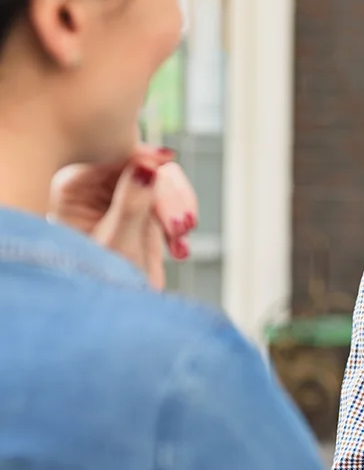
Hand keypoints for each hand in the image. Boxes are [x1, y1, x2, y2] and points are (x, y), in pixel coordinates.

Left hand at [49, 146, 198, 288]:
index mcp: (74, 186)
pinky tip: (179, 250)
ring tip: (181, 245)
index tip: (168, 162)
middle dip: (168, 196)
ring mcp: (119, 195)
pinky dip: (180, 222)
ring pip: (162, 180)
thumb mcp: (118, 243)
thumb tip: (148, 165)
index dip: (145, 159)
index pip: (115, 156)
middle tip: (183, 227)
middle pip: (143, 165)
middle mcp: (94, 185)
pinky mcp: (139, 208)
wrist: (109, 313)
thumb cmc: (98, 282)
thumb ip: (133, 203)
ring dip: (179, 210)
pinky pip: (170, 199)